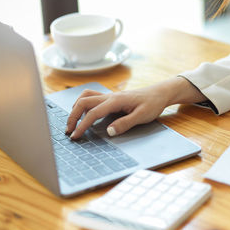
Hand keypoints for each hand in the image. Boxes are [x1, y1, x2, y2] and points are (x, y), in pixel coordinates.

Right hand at [66, 77, 207, 138]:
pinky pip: (92, 97)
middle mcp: (110, 96)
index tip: (76, 136)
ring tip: (73, 122)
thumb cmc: (152, 104)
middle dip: (73, 115)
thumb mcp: (142, 117)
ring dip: (76, 108)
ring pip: (86, 96)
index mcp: (116, 101)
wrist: (159, 93)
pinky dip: (83, 104)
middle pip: (83, 101)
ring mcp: (110, 96)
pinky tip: (85, 114)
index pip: (93, 113)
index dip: (82, 125)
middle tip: (69, 131)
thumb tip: (109, 132)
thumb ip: (125, 124)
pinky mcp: (111, 98)